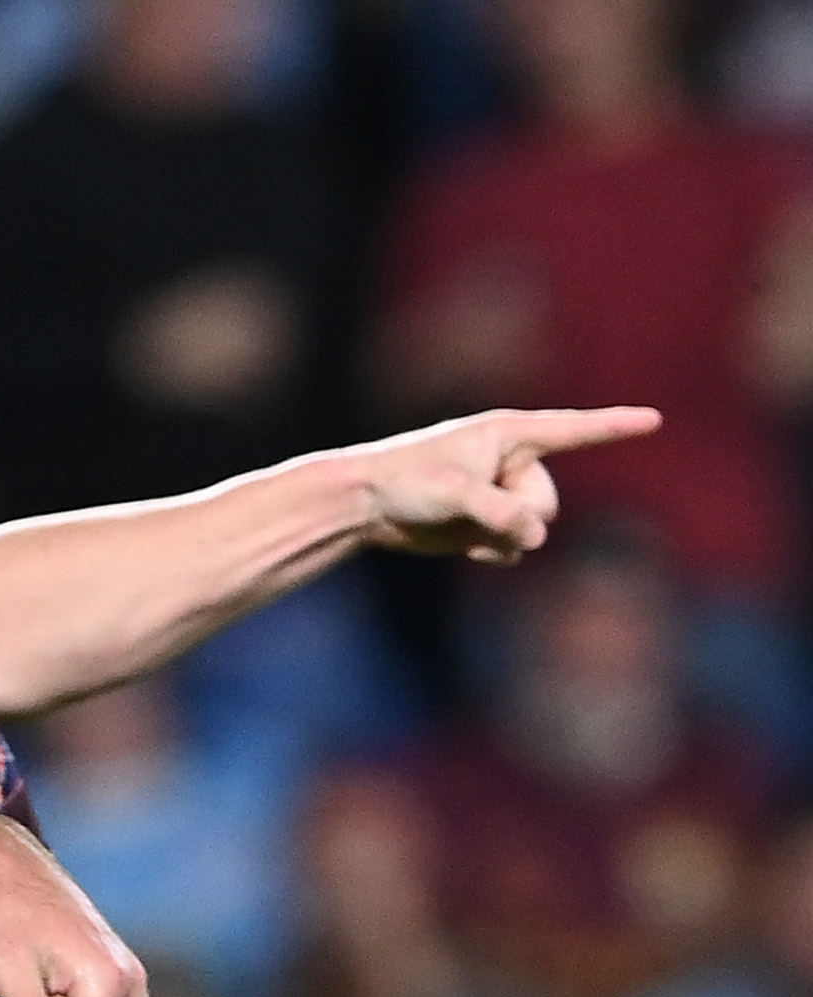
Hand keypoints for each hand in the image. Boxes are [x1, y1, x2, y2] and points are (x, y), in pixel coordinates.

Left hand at [354, 407, 660, 565]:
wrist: (367, 506)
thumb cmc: (406, 481)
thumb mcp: (455, 493)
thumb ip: (500, 512)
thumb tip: (534, 537)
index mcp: (510, 434)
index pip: (575, 430)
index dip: (616, 427)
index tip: (655, 420)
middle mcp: (513, 463)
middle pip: (548, 503)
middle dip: (518, 516)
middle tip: (474, 509)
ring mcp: (503, 495)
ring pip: (534, 529)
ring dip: (503, 537)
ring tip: (461, 523)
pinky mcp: (489, 525)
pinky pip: (515, 548)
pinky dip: (493, 551)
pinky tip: (463, 544)